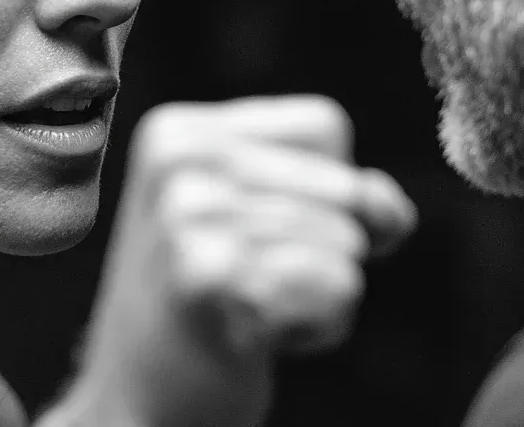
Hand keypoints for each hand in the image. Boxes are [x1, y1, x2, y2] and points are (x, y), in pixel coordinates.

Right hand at [48, 95, 416, 426]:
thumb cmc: (212, 306)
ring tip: (246, 310)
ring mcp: (186, 215)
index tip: (266, 233)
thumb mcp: (269, 220)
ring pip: (347, 243)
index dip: (331, 187)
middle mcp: (178, 158)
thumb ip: (346, 194)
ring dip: (319, 296)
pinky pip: (338, 287)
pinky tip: (254, 337)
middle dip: (326, 250)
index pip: (325, 125)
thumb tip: (387, 212)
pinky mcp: (207, 276)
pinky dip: (318, 327)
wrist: (136, 404)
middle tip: (249, 283)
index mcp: (181, 130)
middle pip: (345, 188)